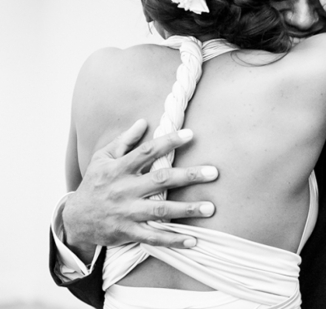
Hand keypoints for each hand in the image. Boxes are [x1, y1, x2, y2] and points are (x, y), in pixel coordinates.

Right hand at [62, 119, 217, 261]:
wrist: (74, 219)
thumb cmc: (94, 183)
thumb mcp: (102, 158)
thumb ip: (123, 141)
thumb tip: (143, 122)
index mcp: (118, 169)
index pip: (147, 152)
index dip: (168, 142)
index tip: (190, 134)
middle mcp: (124, 190)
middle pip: (160, 180)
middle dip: (189, 176)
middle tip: (214, 172)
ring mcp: (127, 212)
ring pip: (161, 211)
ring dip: (187, 209)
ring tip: (210, 207)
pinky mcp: (128, 232)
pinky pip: (153, 237)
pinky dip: (173, 240)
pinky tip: (193, 240)